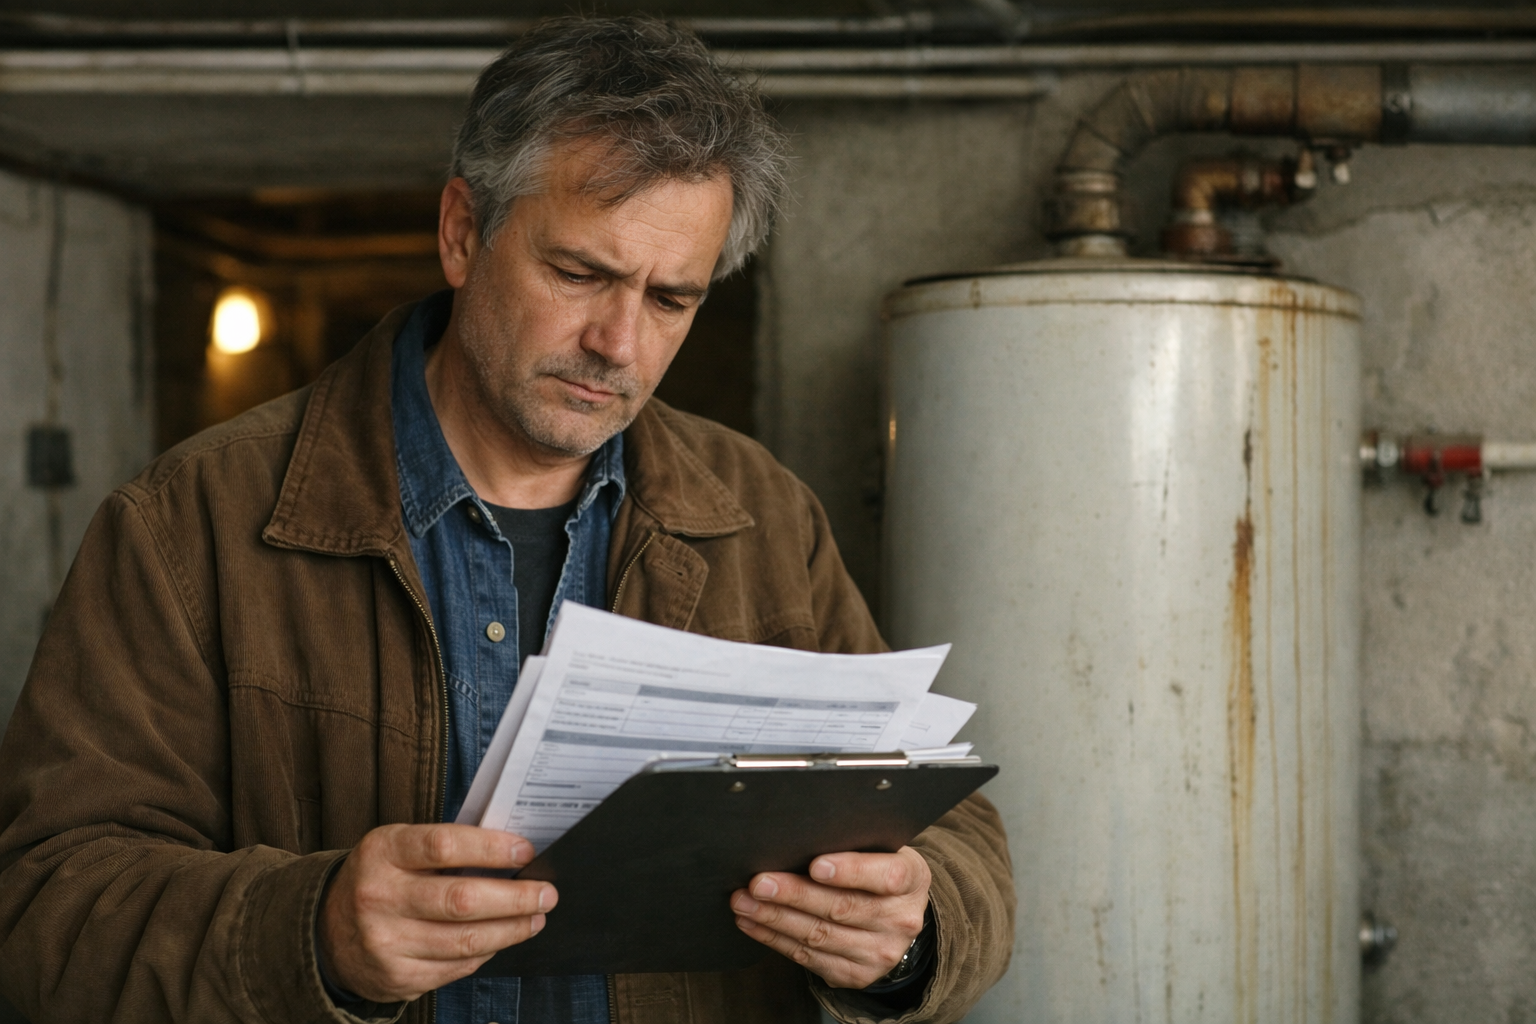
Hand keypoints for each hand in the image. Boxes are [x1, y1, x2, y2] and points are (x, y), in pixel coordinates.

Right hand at [319, 823, 555, 1002]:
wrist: (327, 931)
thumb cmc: (381, 878)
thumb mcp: (398, 847)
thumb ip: (445, 847)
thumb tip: (512, 854)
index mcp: (382, 852)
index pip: (444, 845)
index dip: (491, 848)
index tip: (526, 852)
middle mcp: (379, 896)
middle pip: (462, 900)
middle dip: (515, 898)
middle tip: (546, 893)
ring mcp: (386, 942)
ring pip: (465, 940)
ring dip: (511, 930)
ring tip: (534, 918)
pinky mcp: (397, 977)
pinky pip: (456, 967)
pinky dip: (486, 952)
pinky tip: (501, 939)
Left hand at [731, 846, 930, 988]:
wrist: (898, 917)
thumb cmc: (879, 871)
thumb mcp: (881, 850)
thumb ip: (853, 844)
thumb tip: (797, 836)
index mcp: (911, 879)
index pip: (885, 876)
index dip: (850, 871)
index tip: (817, 865)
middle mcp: (900, 920)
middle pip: (841, 908)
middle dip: (794, 894)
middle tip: (759, 882)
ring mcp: (879, 952)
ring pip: (819, 935)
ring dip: (774, 918)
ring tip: (744, 902)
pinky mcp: (855, 974)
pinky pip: (808, 957)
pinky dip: (775, 939)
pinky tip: (753, 923)